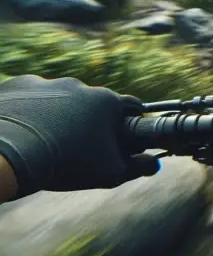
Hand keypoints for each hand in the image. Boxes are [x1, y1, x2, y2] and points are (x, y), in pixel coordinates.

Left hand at [0, 75, 157, 198]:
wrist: (8, 154)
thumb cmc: (66, 163)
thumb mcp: (110, 173)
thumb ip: (138, 167)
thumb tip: (155, 164)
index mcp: (108, 101)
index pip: (131, 107)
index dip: (130, 124)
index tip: (121, 139)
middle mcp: (80, 85)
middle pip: (93, 103)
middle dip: (90, 121)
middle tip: (79, 145)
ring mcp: (47, 82)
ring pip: (60, 99)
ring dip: (59, 115)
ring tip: (47, 141)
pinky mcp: (18, 85)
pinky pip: (31, 97)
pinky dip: (31, 111)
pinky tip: (25, 132)